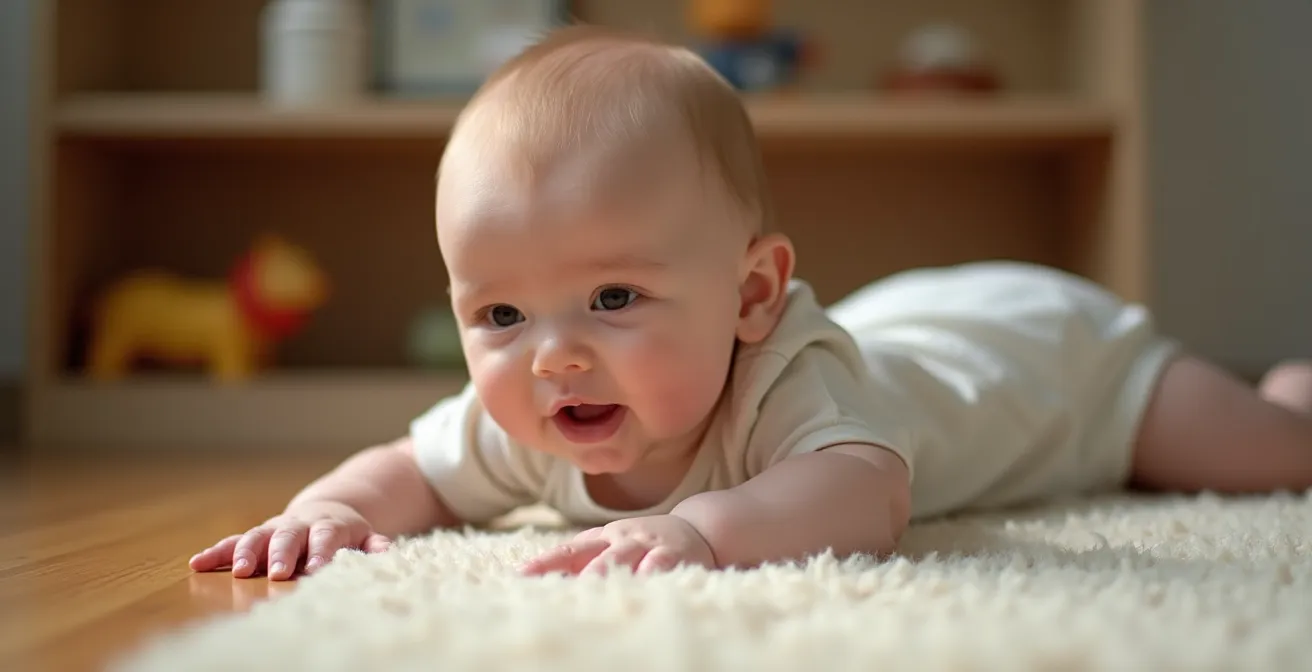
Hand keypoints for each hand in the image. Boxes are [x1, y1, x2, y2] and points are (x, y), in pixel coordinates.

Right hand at [189, 500, 391, 580]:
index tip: (316, 568)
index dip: (321, 551)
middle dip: (282, 553)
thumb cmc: (347, 532)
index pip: (326, 537)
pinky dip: (216, 552)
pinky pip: (233, 542)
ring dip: (246, 552)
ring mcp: (275, 529)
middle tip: (278, 572)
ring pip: (258, 537)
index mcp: (329, 526)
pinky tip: (197, 563)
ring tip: (239, 570)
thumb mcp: (365, 535)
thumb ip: (374, 545)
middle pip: (289, 536)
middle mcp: (299, 525)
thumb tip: (386, 551)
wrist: (327, 510)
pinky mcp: (255, 537)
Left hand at [519, 514, 716, 576]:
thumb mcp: (615, 545)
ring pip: (623, 557)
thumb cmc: (646, 544)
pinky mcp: (675, 553)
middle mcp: (623, 538)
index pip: (569, 551)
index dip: (546, 563)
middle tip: (551, 591)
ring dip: (605, 572)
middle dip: (572, 574)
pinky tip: (641, 582)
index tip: (521, 576)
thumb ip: (587, 558)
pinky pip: (661, 562)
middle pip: (593, 556)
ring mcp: (649, 544)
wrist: (700, 527)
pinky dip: (650, 572)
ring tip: (587, 588)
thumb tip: (547, 578)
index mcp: (604, 538)